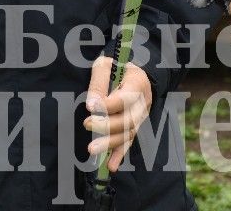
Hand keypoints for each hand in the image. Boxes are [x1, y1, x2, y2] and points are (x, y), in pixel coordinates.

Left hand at [84, 56, 152, 171]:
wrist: (132, 72)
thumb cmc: (116, 67)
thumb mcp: (106, 65)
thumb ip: (98, 83)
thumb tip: (91, 105)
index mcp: (138, 83)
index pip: (126, 98)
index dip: (108, 104)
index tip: (90, 107)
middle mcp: (143, 103)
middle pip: (129, 120)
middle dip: (107, 125)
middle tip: (87, 124)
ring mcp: (141, 117)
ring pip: (128, 134)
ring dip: (110, 143)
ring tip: (92, 149)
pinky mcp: (134, 127)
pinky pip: (128, 142)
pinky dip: (119, 155)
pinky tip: (111, 166)